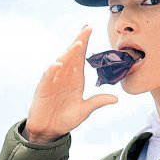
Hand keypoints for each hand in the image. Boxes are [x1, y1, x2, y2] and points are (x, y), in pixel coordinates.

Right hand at [24, 25, 117, 142]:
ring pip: (61, 63)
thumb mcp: (84, 110)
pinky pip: (48, 77)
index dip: (84, 42)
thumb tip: (116, 98)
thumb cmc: (65, 119)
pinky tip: (58, 64)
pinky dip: (52, 70)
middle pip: (72, 55)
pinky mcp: (43, 89)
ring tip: (78, 45)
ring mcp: (53, 81)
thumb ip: (98, 102)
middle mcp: (65, 76)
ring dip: (68, 54)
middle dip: (79, 41)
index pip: (81, 57)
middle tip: (86, 29)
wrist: (49, 130)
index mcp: (76, 78)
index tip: (89, 28)